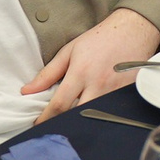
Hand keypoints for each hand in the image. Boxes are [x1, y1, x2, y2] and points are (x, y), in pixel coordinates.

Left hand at [23, 7, 159, 121]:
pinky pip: (110, 112)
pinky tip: (92, 115)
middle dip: (63, 125)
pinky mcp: (127, 94)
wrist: (133, 30)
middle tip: (53, 129)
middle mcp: (98, 85)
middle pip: (77, 116)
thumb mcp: (70, 51)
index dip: (45, 119)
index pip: (59, 105)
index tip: (37, 126)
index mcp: (80, 73)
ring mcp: (115, 91)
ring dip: (81, 122)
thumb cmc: (100, 39)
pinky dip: (100, 116)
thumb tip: (27, 91)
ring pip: (94, 117)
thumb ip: (48, 73)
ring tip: (70, 124)